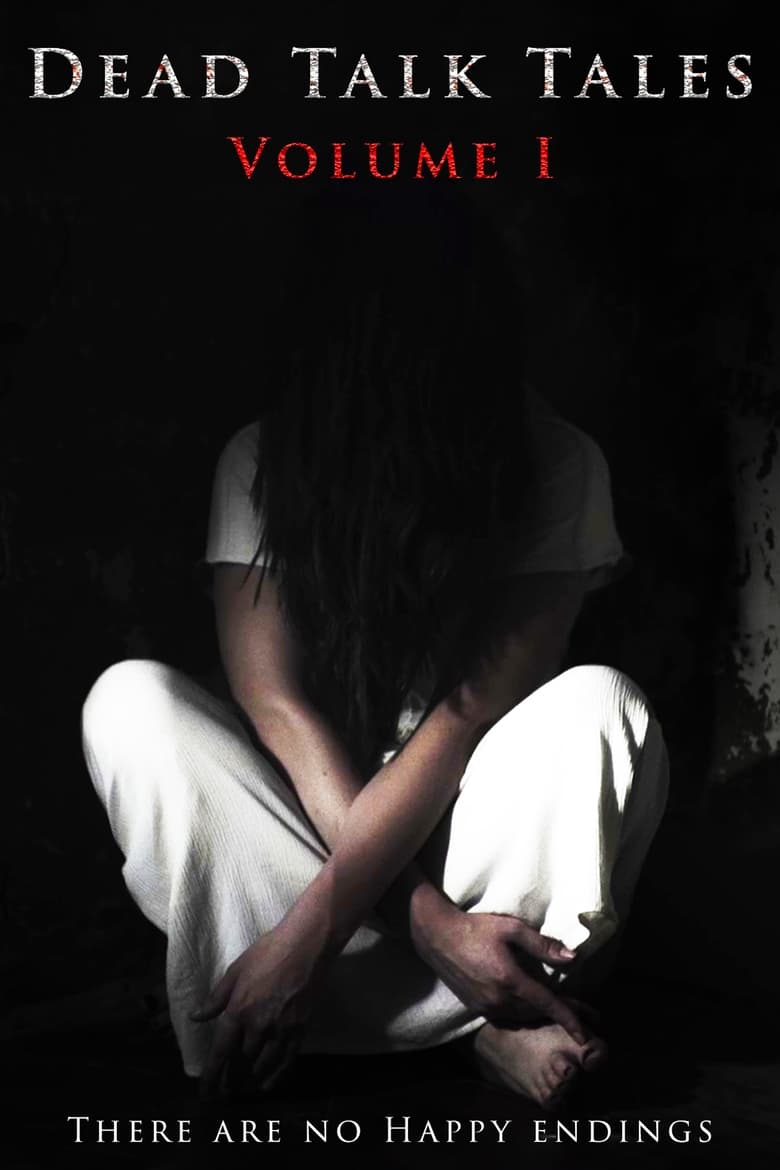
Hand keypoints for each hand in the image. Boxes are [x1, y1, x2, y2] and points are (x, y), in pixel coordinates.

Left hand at [190, 920, 323, 1095]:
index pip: (221, 1051)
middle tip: (224, 1092)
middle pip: (242, 1062)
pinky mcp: (300, 1029)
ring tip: (242, 1091)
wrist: (306, 945)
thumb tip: (195, 1016)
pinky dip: (276, 1076)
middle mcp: (259, 1026)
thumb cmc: (267, 952)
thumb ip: (216, 998)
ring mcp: (282, 1029)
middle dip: (231, 1080)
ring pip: (263, 1065)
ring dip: (251, 1081)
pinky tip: (268, 1084)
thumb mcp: (235, 970)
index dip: (212, 1075)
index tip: (205, 1092)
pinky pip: (286, 1060)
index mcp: (239, 1010)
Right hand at [412, 900, 587, 1043]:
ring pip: (520, 1018)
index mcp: (510, 980)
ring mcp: (485, 1005)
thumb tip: (571, 958)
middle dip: (556, 1015)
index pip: (547, 1004)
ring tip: (551, 1006)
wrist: (436, 934)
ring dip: (537, 1014)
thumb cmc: (474, 927)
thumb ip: (542, 944)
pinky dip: (520, 1013)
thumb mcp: (511, 928)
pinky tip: (523, 1002)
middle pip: (536, 1014)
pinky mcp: (475, 1006)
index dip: (569, 1019)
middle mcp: (498, 999)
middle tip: (575, 1012)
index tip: (585, 1033)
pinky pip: (505, 1016)